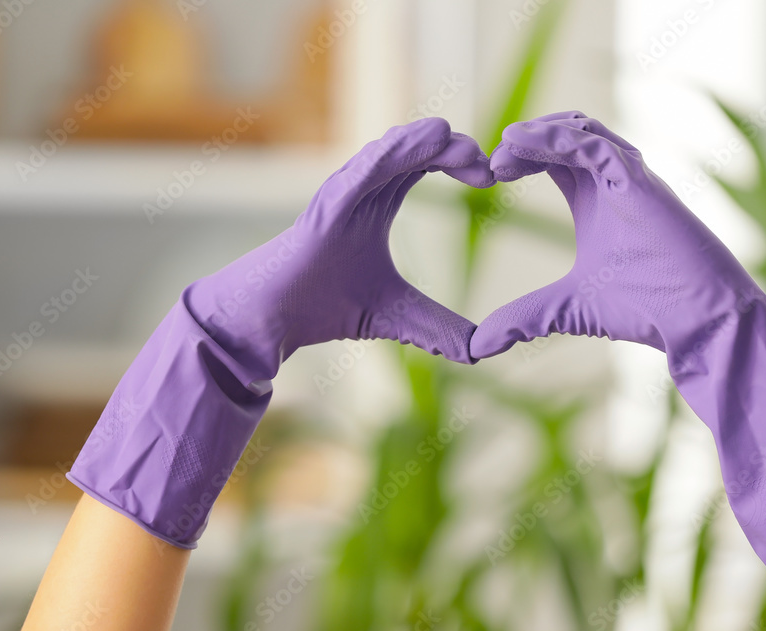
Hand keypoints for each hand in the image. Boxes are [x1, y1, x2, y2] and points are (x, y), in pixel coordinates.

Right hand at [189, 117, 493, 383]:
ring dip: (431, 143)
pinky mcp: (328, 204)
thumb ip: (439, 329)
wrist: (275, 320)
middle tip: (488, 166)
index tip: (490, 177)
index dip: (458, 161)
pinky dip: (396, 154)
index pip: (426, 163)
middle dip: (455, 148)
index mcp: (378, 202)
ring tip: (465, 149)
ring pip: (392, 147)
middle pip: (415, 147)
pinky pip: (364, 169)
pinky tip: (428, 144)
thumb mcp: (399, 317)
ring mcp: (342, 191)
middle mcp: (362, 188)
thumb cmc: (326, 307)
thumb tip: (479, 352)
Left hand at [473, 113, 765, 582]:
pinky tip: (523, 147)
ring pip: (579, 130)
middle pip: (565, 136)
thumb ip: (523, 318)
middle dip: (527, 140)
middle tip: (494, 159)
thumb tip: (478, 347)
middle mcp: (614, 182)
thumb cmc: (645, 310)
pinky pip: (592, 143)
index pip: (555, 160)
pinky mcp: (640, 180)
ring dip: (538, 133)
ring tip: (504, 149)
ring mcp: (630, 176)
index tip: (491, 174)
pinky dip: (556, 138)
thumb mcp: (565, 309)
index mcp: (596, 202)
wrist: (696, 320)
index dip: (523, 157)